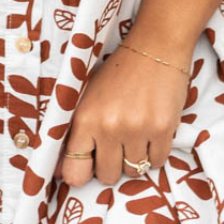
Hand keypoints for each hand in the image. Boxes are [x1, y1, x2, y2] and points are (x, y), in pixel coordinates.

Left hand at [57, 41, 190, 185]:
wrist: (155, 47)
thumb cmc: (119, 72)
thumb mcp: (87, 97)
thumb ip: (74, 134)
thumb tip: (59, 174)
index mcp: (85, 119)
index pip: (75, 171)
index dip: (81, 174)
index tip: (88, 167)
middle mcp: (109, 127)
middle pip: (108, 176)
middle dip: (112, 165)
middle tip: (117, 144)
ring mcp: (138, 130)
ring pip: (134, 170)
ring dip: (135, 158)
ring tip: (135, 133)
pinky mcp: (163, 129)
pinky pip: (157, 162)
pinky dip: (155, 153)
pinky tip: (151, 132)